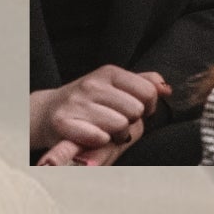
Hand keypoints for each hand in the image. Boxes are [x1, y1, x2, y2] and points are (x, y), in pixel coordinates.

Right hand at [30, 66, 169, 157]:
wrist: (45, 113)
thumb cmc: (88, 101)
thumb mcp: (115, 86)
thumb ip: (144, 83)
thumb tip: (167, 89)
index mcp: (109, 72)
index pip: (148, 91)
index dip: (149, 106)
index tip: (138, 111)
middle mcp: (92, 84)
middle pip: (136, 110)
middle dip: (132, 121)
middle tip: (120, 123)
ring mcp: (77, 102)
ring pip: (120, 125)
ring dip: (118, 134)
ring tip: (108, 132)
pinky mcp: (63, 122)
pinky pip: (99, 137)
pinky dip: (101, 141)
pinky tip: (95, 138)